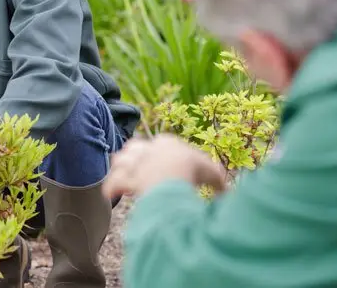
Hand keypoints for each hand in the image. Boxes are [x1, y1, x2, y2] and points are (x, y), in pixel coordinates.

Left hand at [102, 134, 226, 198]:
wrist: (175, 172)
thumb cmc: (194, 171)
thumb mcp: (212, 173)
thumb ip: (218, 182)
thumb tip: (227, 193)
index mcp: (166, 143)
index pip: (160, 144)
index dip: (158, 154)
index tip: (161, 165)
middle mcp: (147, 148)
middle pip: (135, 148)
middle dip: (134, 157)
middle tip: (136, 169)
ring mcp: (135, 162)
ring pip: (120, 161)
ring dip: (120, 169)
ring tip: (119, 177)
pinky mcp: (126, 176)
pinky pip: (114, 181)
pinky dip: (111, 187)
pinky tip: (109, 194)